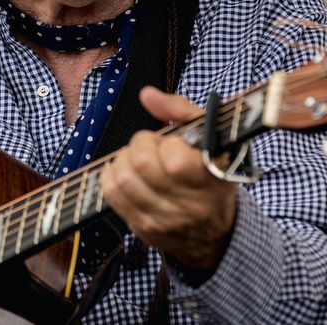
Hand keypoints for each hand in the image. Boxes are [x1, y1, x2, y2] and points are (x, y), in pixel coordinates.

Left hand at [100, 86, 237, 271]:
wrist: (215, 231)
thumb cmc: (212, 173)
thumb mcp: (211, 137)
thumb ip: (181, 110)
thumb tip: (147, 95)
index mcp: (212, 179)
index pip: (175, 160)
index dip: (168, 144)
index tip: (174, 144)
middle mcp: (190, 204)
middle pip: (143, 164)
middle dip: (141, 145)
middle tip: (152, 148)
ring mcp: (165, 219)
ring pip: (123, 178)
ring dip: (125, 160)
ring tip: (140, 161)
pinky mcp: (143, 228)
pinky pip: (111, 194)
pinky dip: (112, 175)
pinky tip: (129, 173)